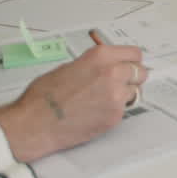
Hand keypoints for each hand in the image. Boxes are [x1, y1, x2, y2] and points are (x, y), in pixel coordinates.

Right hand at [0, 38, 144, 162]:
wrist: (35, 123)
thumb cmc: (44, 96)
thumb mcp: (69, 66)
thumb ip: (94, 64)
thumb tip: (107, 65)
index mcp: (101, 57)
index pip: (134, 54)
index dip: (131, 60)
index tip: (131, 64)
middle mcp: (112, 73)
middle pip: (140, 72)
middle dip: (132, 77)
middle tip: (120, 82)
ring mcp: (116, 96)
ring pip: (134, 92)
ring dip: (124, 94)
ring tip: (101, 99)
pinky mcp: (115, 116)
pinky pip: (123, 110)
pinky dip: (113, 110)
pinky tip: (95, 111)